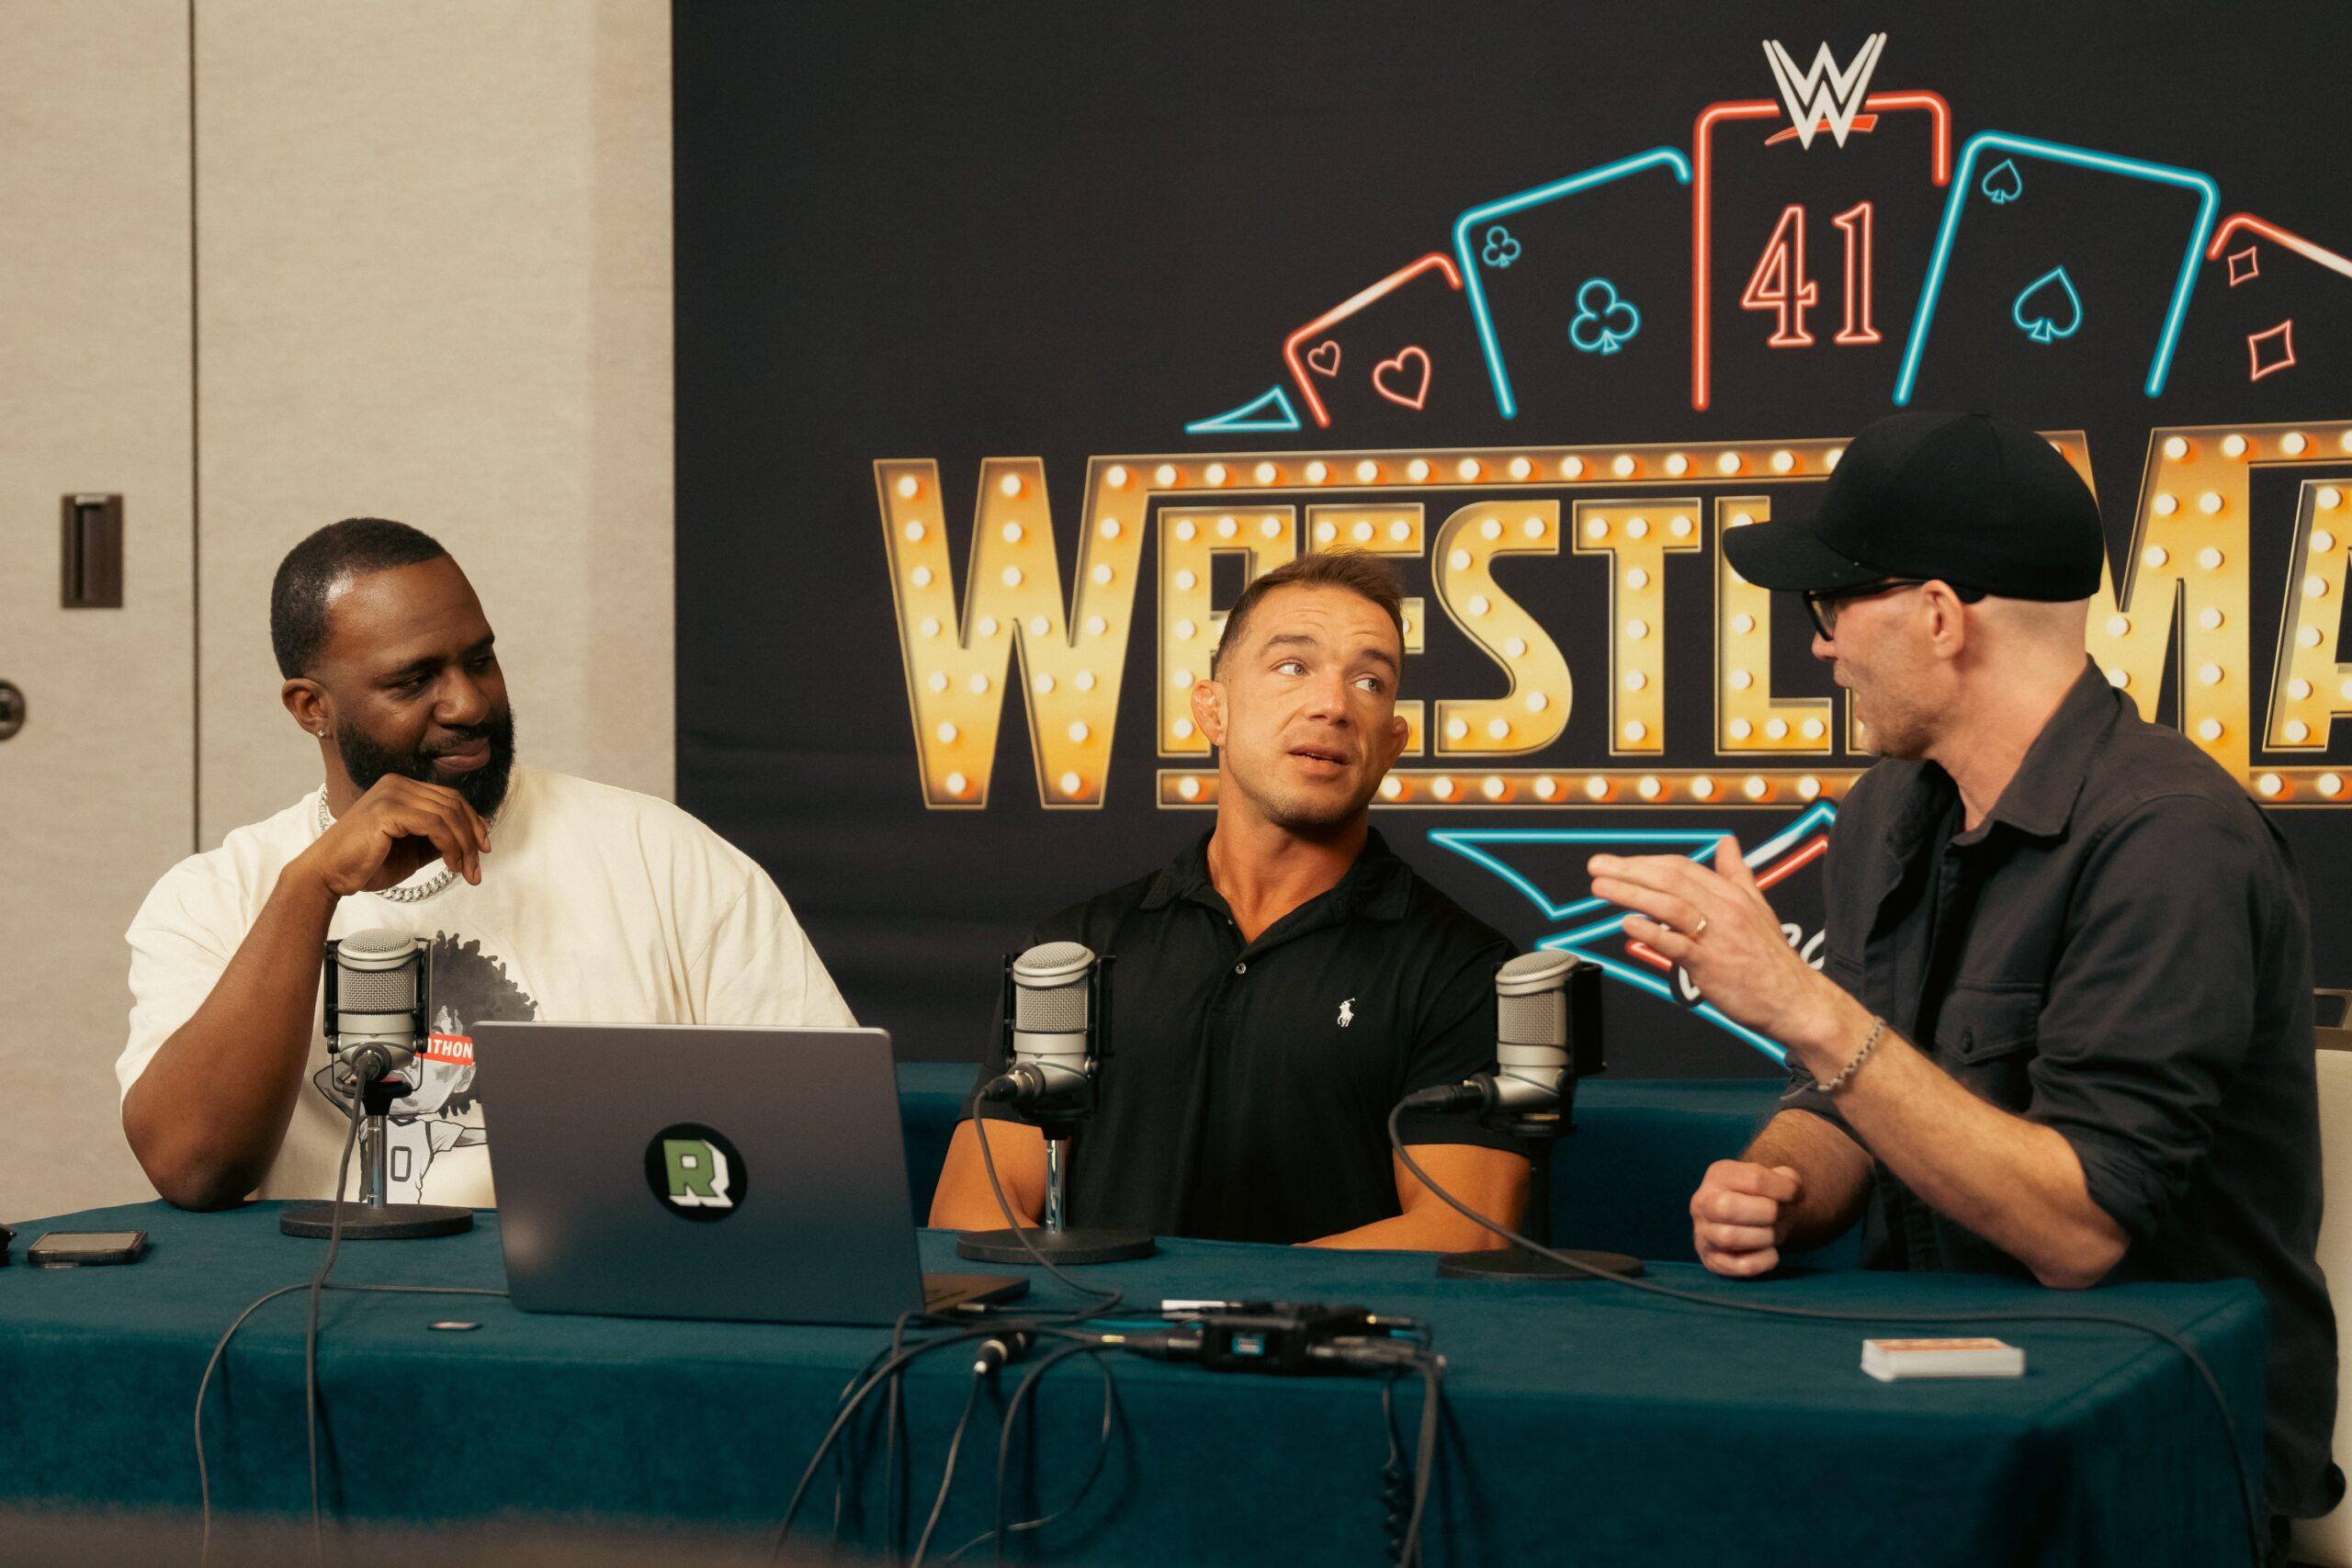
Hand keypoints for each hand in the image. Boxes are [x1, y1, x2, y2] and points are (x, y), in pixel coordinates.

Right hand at [290, 776, 489, 898]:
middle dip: (472, 837)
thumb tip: (471, 839)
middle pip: (453, 804)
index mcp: (400, 788)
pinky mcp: (387, 810)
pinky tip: (451, 865)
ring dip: (464, 846)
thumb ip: (437, 839)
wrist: (329, 875)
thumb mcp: (413, 849)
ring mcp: (391, 794)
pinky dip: (450, 846)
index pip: (449, 798)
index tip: (483, 847)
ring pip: (448, 815)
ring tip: (467, 871)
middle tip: (478, 867)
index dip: (472, 821)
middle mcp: (396, 784)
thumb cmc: (367, 864)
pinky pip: (435, 825)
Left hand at [1587, 836, 1840, 1050]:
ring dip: (1631, 893)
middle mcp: (1722, 909)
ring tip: (1601, 887)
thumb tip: (1727, 842)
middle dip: (1629, 870)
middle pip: (1670, 879)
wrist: (1794, 1000)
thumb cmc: (1771, 958)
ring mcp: (1716, 936)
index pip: (1680, 867)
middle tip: (1597, 866)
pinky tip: (1628, 924)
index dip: (1645, 862)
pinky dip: (1651, 933)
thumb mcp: (1757, 906)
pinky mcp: (1709, 964)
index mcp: (1730, 893)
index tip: (1617, 862)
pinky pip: (1677, 944)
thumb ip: (1736, 873)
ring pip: (1669, 905)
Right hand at [1690, 1159, 1801, 1277]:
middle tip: (1778, 1215)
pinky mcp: (1712, 1260)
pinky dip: (1764, 1261)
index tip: (1796, 1195)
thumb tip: (1792, 1192)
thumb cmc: (1765, 1198)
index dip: (1784, 1188)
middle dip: (1767, 1213)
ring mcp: (1703, 1233)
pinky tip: (1770, 1252)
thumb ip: (1788, 1179)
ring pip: (1729, 1237)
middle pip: (1727, 1207)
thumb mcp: (1776, 1180)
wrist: (1750, 1221)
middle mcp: (1703, 1202)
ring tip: (1772, 1233)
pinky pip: (1740, 1266)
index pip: (1753, 1179)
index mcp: (1719, 1175)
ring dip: (1764, 1237)